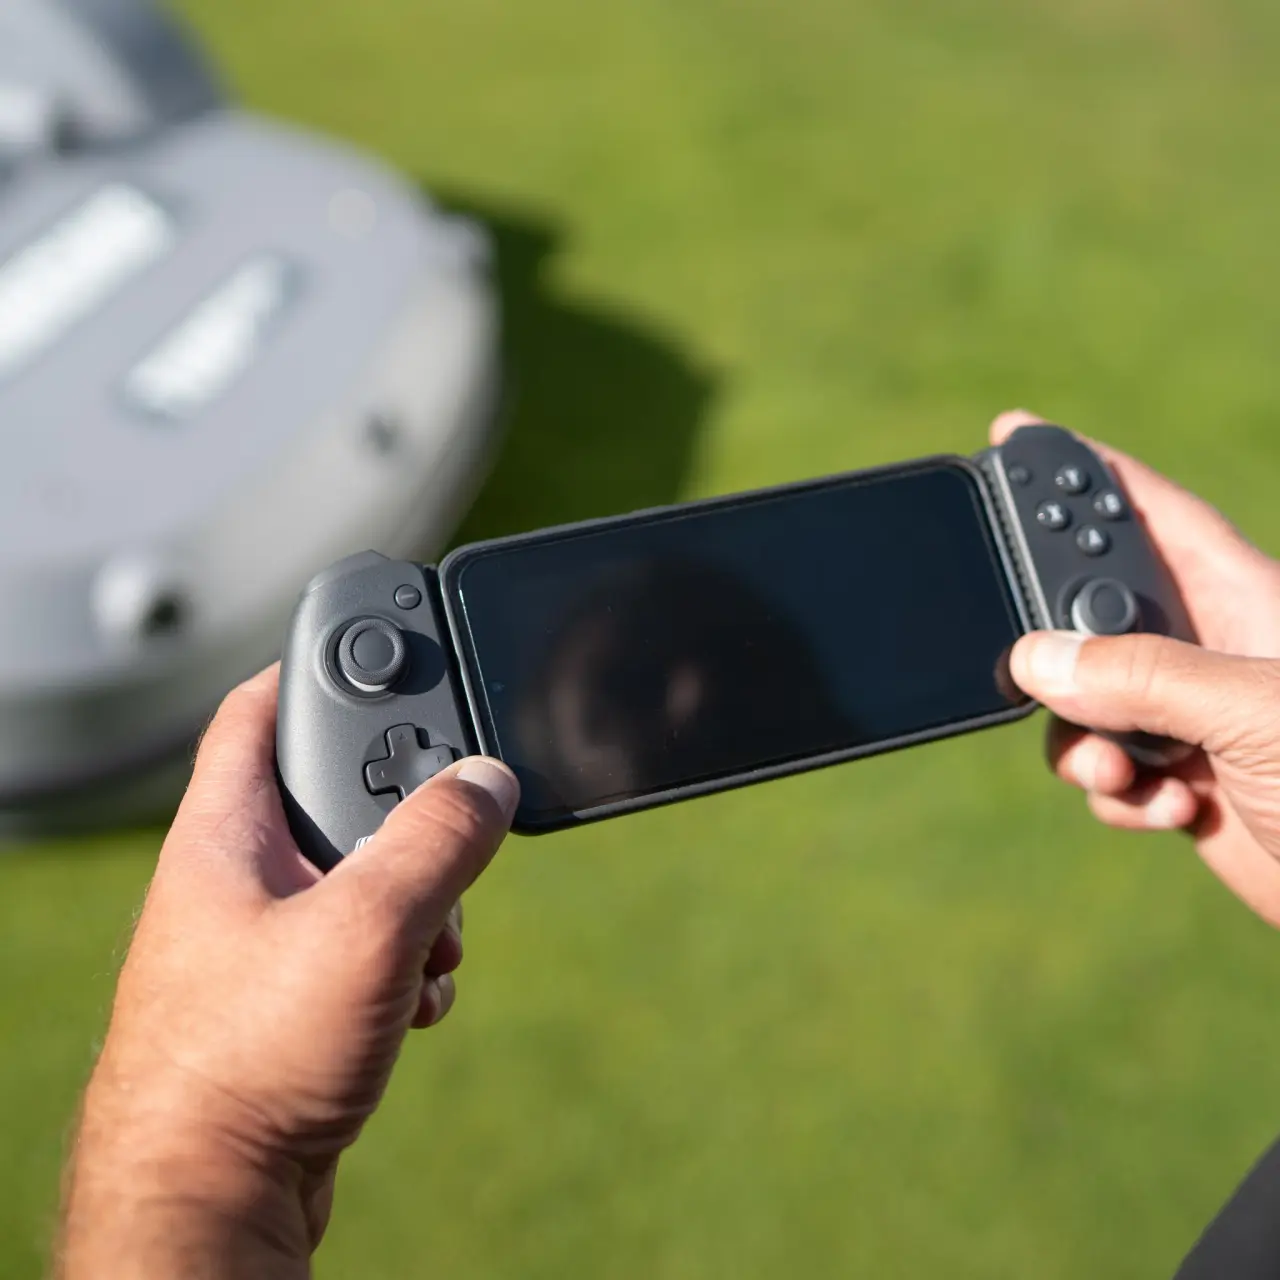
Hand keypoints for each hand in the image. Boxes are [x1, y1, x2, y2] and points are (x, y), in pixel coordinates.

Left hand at [58, 666, 518, 1278]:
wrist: (211, 1202)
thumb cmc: (248, 1060)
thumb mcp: (365, 924)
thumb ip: (436, 841)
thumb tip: (489, 781)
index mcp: (225, 834)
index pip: (258, 709)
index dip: (314, 664)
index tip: (379, 647)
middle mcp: (237, 878)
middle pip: (334, 794)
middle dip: (407, 813)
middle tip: (451, 829)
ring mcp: (265, 941)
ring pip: (366, 876)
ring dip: (422, 901)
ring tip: (434, 943)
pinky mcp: (295, 998)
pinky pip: (370, 945)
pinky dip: (409, 959)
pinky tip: (417, 1000)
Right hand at [992, 411, 1279, 926]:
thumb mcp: (1255, 708)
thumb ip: (1142, 675)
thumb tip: (1034, 660)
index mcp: (1242, 598)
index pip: (1150, 509)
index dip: (1084, 468)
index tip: (1015, 437)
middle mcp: (1209, 647)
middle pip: (1093, 605)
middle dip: (1054, 634)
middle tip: (1029, 656)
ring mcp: (1193, 715)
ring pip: (1083, 696)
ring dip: (1080, 740)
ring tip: (1124, 772)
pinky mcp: (1180, 780)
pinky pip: (1103, 765)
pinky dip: (1112, 791)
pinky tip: (1166, 811)